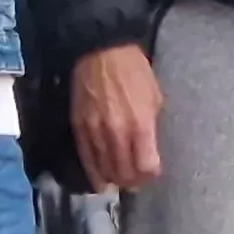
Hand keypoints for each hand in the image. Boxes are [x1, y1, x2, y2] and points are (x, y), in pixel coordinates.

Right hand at [74, 43, 165, 192]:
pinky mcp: (79, 129)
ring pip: (106, 171)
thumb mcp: (155, 97)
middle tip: (137, 180)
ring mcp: (96, 132)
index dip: (151, 174)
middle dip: (133, 181)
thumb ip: (152, 127)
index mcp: (141, 124)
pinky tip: (100, 182)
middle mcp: (117, 133)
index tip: (151, 172)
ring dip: (115, 179)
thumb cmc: (134, 71)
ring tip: (120, 179)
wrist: (102, 51)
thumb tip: (149, 151)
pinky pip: (87, 160)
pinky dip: (94, 174)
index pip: (146, 167)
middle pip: (126, 173)